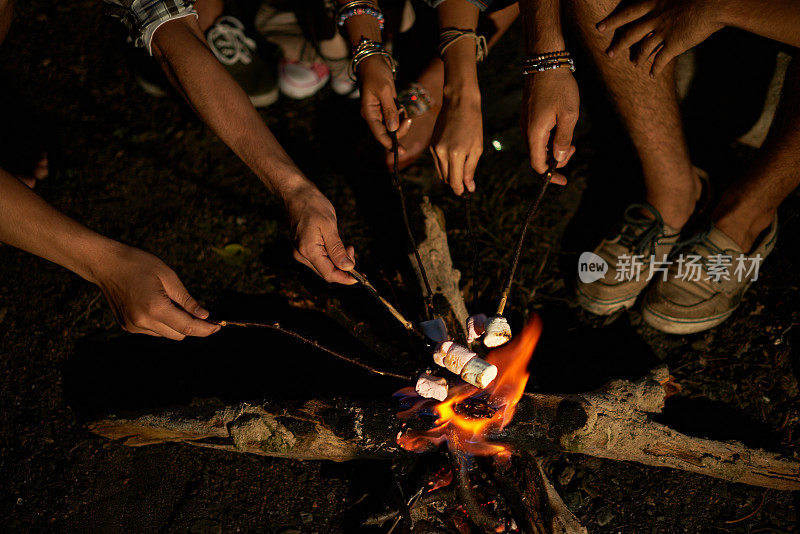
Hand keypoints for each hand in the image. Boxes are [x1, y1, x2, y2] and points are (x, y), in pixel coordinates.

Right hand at [93, 245, 219, 339]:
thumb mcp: (168, 276)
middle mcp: (143, 322)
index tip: (218, 327)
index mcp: (155, 308)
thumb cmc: (138, 263)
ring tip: (174, 303)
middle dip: (192, 326)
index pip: (187, 327)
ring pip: (166, 334)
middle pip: (179, 335)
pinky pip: (153, 330)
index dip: (205, 329)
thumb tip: (204, 316)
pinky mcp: (127, 326)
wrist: (105, 263)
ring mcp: (133, 326)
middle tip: (202, 313)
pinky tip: (159, 305)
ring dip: (176, 324)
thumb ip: (186, 299)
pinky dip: (162, 323)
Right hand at [285, 184, 355, 284]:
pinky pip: (318, 259)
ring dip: (337, 261)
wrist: (295, 193)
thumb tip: (348, 267)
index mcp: (308, 251)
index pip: (329, 274)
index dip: (346, 278)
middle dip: (343, 268)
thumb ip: (337, 249)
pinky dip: (330, 256)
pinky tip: (337, 246)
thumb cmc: (312, 205)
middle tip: (353, 250)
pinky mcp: (301, 247)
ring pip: (323, 266)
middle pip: (326, 272)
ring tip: (347, 246)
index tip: (360, 276)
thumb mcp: (329, 226)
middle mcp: (301, 255)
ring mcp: (299, 252)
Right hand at [358, 56, 410, 151]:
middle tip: (408, 118)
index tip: (401, 151)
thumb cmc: (376, 72)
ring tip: (403, 108)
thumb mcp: (385, 90)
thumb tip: (393, 128)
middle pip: (387, 132)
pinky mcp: (385, 106)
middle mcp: (373, 115)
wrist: (374, 59)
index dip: (389, 144)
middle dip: (400, 129)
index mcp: (369, 113)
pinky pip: (395, 117)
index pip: (379, 134)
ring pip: (392, 126)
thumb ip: (390, 110)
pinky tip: (402, 107)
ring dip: (401, 121)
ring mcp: (379, 111)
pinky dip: (400, 115)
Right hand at [429, 89, 482, 195]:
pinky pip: (438, 163)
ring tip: (463, 167)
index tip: (466, 193)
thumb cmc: (472, 124)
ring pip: (441, 172)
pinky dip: (446, 165)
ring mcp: (435, 149)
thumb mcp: (477, 148)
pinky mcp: (432, 145)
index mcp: (455, 154)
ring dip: (451, 174)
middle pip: (447, 179)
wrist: (459, 103)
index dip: (460, 190)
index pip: (455, 182)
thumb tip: (469, 187)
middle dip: (456, 183)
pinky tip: (455, 157)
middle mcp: (442, 153)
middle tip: (467, 183)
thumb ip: (471, 169)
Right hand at [521, 68, 577, 182]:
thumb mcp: (569, 114)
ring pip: (538, 146)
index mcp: (535, 133)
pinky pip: (538, 135)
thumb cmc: (559, 86)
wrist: (545, 61)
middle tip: (574, 149)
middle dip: (556, 159)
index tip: (564, 180)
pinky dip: (550, 138)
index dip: (550, 175)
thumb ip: (563, 139)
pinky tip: (562, 128)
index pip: (538, 164)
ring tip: (570, 139)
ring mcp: (526, 122)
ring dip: (554, 148)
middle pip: (538, 156)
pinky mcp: (529, 115)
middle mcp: (527, 130)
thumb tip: (558, 158)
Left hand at [597, 0, 723, 76]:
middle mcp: (655, 18)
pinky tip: (652, 75)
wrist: (716, 3)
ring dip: (637, 57)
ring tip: (633, 63)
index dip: (613, 20)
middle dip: (618, 45)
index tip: (599, 27)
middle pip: (630, 34)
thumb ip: (669, 2)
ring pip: (643, 48)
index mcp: (656, 2)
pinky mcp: (674, 45)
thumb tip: (665, 6)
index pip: (628, 13)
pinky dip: (655, 68)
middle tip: (608, 54)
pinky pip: (660, 60)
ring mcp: (663, 32)